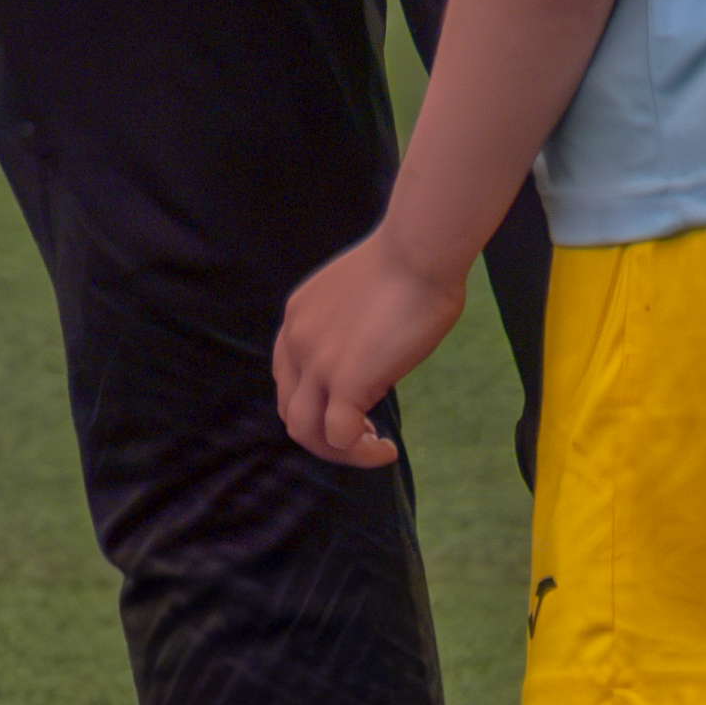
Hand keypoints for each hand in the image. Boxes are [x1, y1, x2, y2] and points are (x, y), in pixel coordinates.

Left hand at [275, 224, 467, 469]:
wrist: (418, 251)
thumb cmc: (408, 263)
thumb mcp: (357, 296)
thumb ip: (349, 326)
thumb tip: (369, 354)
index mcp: (297, 318)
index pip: (287, 378)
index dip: (316, 401)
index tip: (351, 406)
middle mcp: (296, 342)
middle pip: (291, 411)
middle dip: (324, 433)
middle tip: (363, 433)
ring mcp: (316, 363)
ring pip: (305, 431)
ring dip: (338, 450)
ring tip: (372, 447)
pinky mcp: (345, 380)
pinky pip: (340, 437)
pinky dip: (361, 453)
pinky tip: (386, 449)